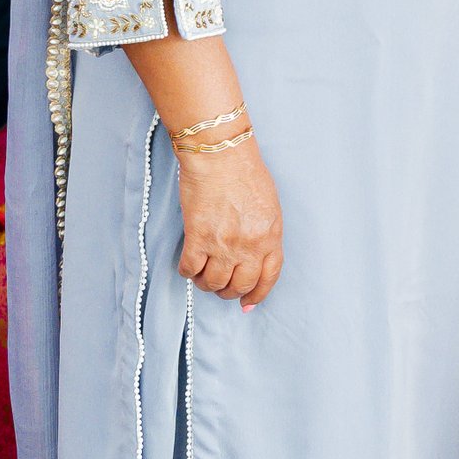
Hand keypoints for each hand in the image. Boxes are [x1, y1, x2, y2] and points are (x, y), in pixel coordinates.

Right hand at [177, 141, 283, 310]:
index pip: (268, 277)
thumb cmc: (245, 173)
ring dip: (206, 283)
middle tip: (220, 286)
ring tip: (202, 274)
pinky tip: (188, 264)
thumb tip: (254, 255)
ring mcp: (223, 244)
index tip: (246, 303)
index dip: (257, 295)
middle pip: (240, 285)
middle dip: (229, 292)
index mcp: (271, 236)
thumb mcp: (269, 206)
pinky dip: (188, 271)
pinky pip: (190, 269)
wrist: (220, 155)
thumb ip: (264, 233)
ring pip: (214, 282)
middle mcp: (249, 245)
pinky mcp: (198, 237)